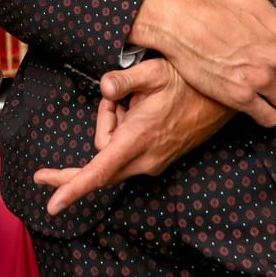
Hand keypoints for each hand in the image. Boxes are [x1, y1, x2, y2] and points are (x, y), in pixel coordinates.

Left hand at [32, 59, 230, 214]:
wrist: (222, 100)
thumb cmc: (187, 83)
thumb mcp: (154, 72)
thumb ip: (125, 80)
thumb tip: (104, 85)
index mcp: (139, 139)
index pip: (99, 170)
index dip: (73, 187)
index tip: (53, 204)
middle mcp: (144, 158)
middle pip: (99, 160)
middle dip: (99, 127)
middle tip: (110, 103)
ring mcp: (152, 162)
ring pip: (111, 151)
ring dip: (113, 123)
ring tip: (134, 99)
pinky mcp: (156, 159)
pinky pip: (124, 149)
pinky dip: (123, 129)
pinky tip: (139, 108)